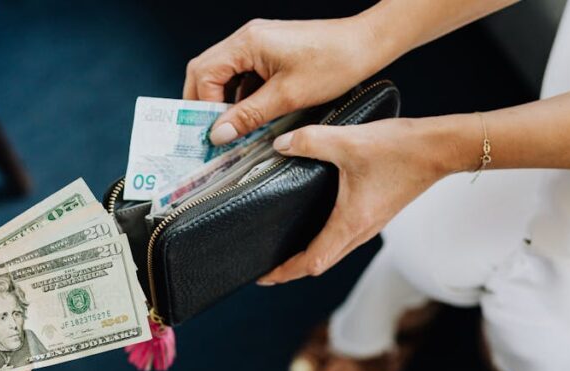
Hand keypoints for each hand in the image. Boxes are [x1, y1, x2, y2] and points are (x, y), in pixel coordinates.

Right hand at [184, 16, 386, 144]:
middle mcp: (246, 37)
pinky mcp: (268, 50)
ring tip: (233, 127)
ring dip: (223, 100)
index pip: (204, 74)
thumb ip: (248, 116)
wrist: (366, 44)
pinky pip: (241, 72)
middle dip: (205, 103)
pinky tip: (252, 114)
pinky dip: (240, 95)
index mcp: (247, 43)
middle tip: (212, 132)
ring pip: (222, 73)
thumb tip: (218, 134)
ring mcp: (257, 41)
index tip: (212, 133)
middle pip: (205, 71)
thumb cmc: (333, 63)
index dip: (203, 106)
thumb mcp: (287, 97)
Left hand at [257, 116, 471, 283]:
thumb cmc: (400, 149)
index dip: (284, 272)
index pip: (311, 262)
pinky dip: (323, 242)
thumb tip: (279, 144)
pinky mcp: (375, 214)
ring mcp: (369, 225)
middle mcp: (360, 232)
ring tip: (283, 251)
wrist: (441, 148)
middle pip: (320, 264)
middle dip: (291, 271)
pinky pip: (344, 239)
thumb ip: (310, 141)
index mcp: (350, 224)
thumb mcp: (349, 141)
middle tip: (265, 269)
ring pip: (333, 253)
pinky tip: (312, 225)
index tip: (262, 276)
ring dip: (308, 258)